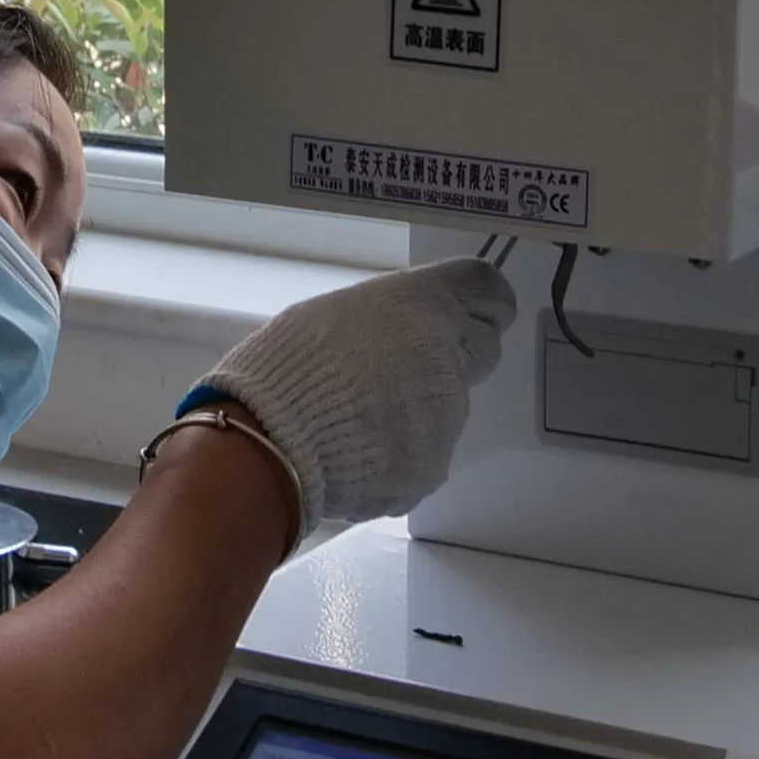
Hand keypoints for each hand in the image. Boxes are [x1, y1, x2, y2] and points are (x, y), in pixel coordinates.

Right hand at [193, 257, 516, 532]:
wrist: (270, 442)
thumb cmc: (286, 370)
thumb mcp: (329, 317)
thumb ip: (382, 324)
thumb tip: (389, 336)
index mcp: (422, 306)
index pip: (488, 291)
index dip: (483, 306)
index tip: (472, 316)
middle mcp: (447, 356)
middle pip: (481, 352)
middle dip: (450, 362)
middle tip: (397, 376)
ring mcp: (447, 417)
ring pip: (447, 411)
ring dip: (415, 415)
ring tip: (353, 424)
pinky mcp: (433, 466)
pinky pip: (423, 457)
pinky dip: (397, 459)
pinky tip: (353, 456)